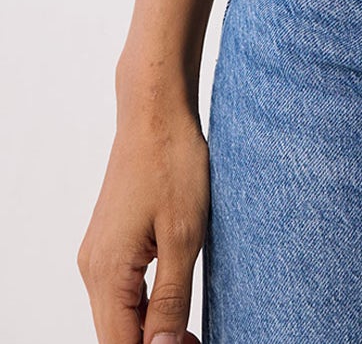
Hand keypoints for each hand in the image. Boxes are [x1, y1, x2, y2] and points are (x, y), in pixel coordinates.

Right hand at [77, 102, 208, 343]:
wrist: (155, 113)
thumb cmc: (173, 164)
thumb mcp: (183, 237)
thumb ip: (169, 300)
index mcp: (107, 273)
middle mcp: (92, 269)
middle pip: (116, 336)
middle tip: (197, 340)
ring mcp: (97, 255)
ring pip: (118, 316)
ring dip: (149, 331)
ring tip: (189, 331)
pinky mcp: (109, 244)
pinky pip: (121, 292)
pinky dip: (143, 306)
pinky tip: (171, 301)